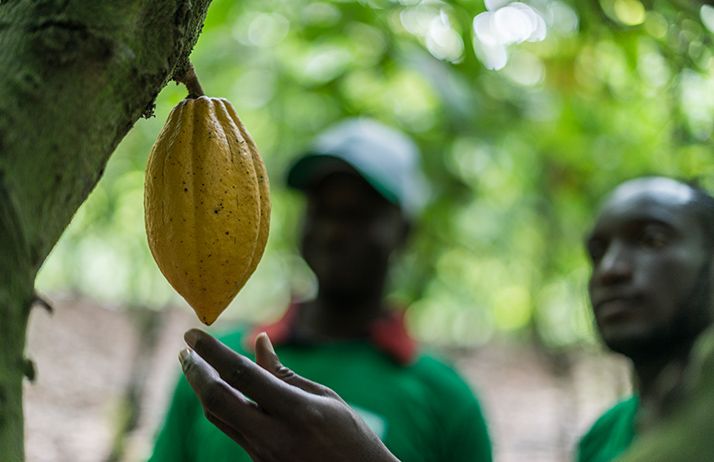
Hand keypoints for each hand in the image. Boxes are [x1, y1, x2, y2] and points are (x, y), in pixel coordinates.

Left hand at [179, 329, 398, 461]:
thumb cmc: (350, 435)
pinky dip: (220, 405)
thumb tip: (258, 341)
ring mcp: (263, 453)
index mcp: (296, 410)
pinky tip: (219, 389)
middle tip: (184, 350)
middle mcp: (274, 434)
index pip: (242, 375)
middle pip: (217, 400)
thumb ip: (284, 372)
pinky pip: (230, 429)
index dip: (212, 352)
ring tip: (194, 365)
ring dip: (201, 389)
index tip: (193, 333)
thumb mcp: (324, 397)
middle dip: (195, 372)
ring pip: (218, 416)